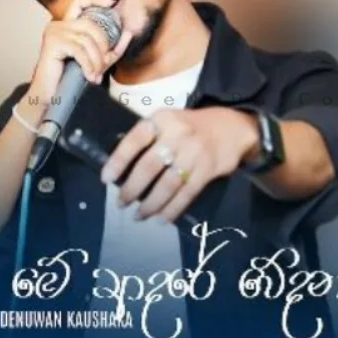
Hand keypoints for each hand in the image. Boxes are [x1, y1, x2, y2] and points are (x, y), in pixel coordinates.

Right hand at [29, 0, 131, 107]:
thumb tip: (129, 32)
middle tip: (104, 66)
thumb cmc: (72, 76)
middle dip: (103, 46)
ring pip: (86, 40)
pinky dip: (88, 64)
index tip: (112, 2)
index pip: (80, 2)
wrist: (51, 93)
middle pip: (90, 25)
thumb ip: (114, 48)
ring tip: (96, 75)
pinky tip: (90, 76)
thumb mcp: (99, 61)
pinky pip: (78, 50)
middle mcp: (59, 25)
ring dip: (96, 60)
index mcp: (68, 25)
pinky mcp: (52, 43)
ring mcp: (54, 32)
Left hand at [100, 107, 258, 222]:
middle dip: (132, 189)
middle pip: (149, 166)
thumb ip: (150, 138)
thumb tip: (123, 169)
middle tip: (120, 203)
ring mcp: (194, 153)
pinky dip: (172, 209)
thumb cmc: (190, 126)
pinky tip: (162, 218)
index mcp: (162, 120)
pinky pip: (187, 193)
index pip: (135, 140)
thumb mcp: (169, 121)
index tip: (106, 179)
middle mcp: (178, 134)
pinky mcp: (208, 169)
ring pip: (167, 184)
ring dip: (150, 204)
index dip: (118, 160)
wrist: (231, 126)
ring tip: (139, 215)